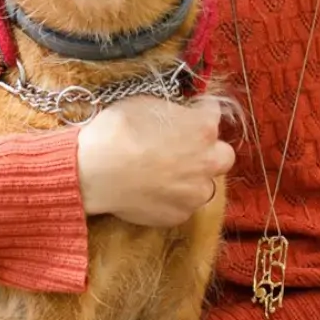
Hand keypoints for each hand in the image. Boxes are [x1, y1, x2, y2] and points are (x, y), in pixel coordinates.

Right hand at [78, 96, 231, 226]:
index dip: (198, 114)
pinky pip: (183, 205)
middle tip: (185, 149)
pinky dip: (172, 199)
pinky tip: (151, 191)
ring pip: (205, 185)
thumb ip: (174, 111)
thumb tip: (179, 114)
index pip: (213, 114)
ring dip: (191, 179)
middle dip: (209, 151)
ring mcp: (195, 193)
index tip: (188, 117)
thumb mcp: (148, 103)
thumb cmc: (118, 131)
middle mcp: (208, 162)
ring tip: (163, 175)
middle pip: (224, 156)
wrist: (95, 170)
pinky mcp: (179, 215)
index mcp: (204, 128)